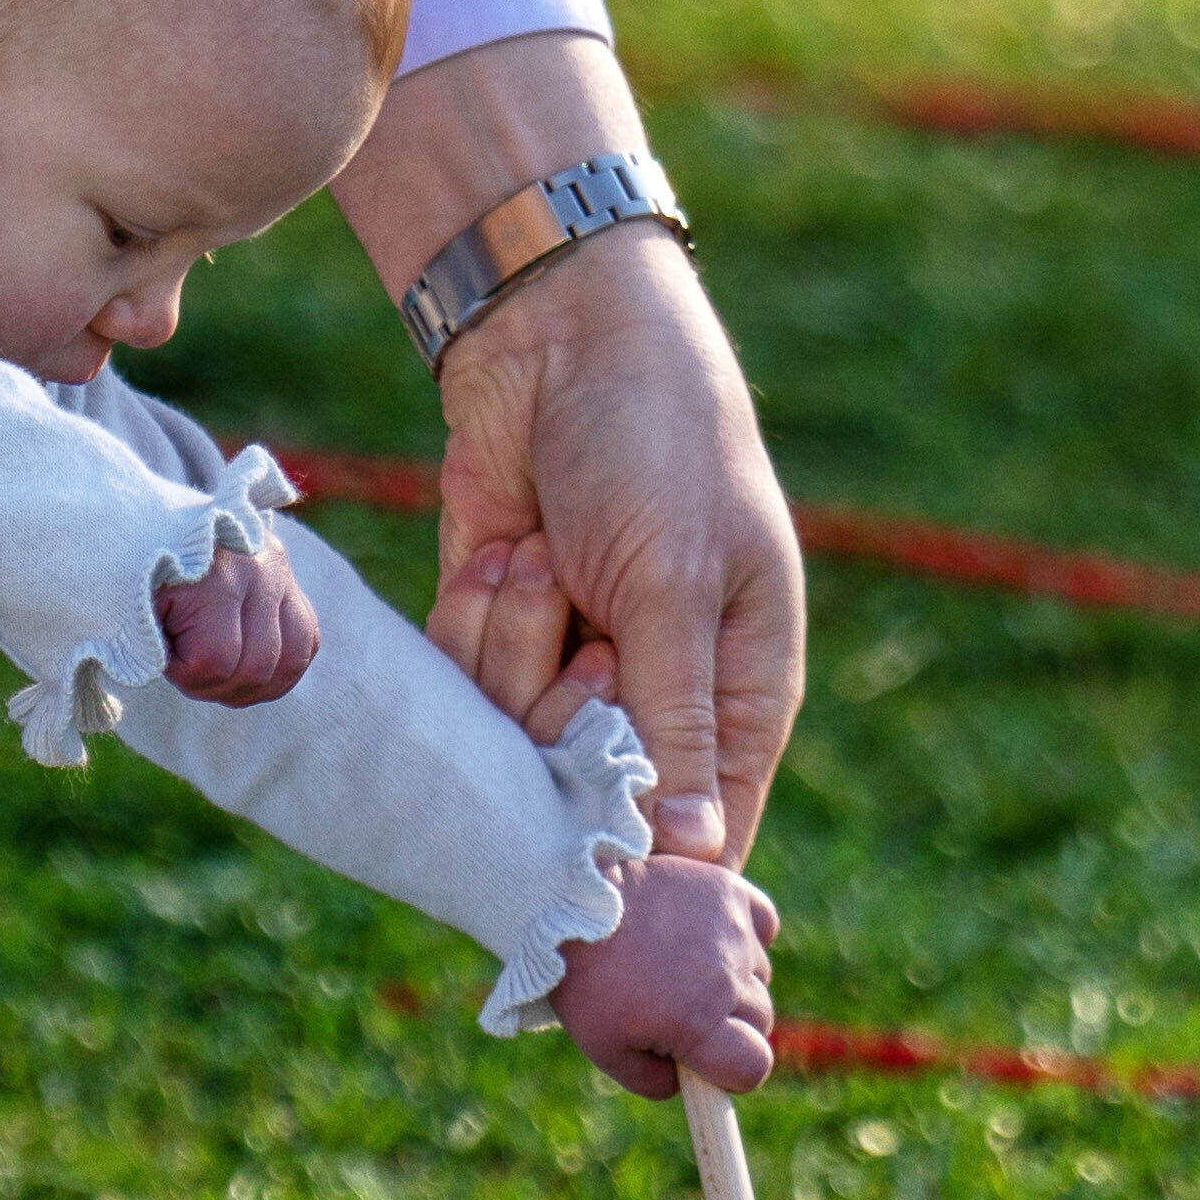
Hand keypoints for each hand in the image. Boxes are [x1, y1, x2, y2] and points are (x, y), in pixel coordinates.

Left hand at [153, 533, 318, 706]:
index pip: (216, 658)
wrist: (158, 520)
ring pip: (289, 661)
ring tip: (219, 676)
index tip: (166, 658)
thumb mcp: (135, 604)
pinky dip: (280, 670)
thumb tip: (176, 672)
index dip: (187, 674)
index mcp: (214, 572)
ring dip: (252, 685)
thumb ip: (151, 642)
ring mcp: (283, 576)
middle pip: (257, 667)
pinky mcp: (294, 587)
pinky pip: (307, 644)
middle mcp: (260, 569)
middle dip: (218, 686)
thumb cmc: (139, 573)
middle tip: (189, 672)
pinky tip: (250, 672)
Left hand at [350, 23, 807, 856]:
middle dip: (562, 715)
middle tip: (584, 626)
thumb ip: (676, 725)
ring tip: (545, 556)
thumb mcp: (680, 584)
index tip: (595, 850)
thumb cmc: (655, 444)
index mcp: (739, 698)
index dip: (648, 863)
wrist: (554, 336)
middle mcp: (653, 700)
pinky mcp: (496, 635)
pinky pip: (460, 689)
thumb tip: (695, 860)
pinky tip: (507, 546)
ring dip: (512, 644)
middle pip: (586, 804)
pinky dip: (472, 618)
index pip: (705, 844)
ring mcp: (568, 668)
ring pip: (510, 746)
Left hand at [544, 851, 780, 1102]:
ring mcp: (732, 931)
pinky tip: (711, 934)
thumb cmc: (585, 980)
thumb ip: (653, 1081)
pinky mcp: (729, 891)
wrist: (570, 904)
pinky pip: (763, 923)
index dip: (735, 1072)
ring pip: (759, 974)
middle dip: (730, 1025)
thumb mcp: (605, 1048)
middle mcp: (725, 979)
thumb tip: (688, 1083)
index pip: (754, 1066)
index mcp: (697, 1023)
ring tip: (682, 964)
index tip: (709, 1060)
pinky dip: (747, 933)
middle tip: (683, 1007)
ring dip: (733, 977)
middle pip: (759, 1020)